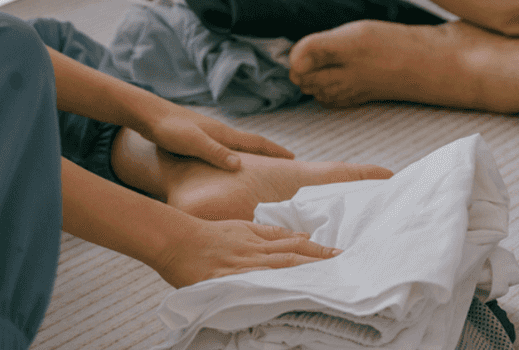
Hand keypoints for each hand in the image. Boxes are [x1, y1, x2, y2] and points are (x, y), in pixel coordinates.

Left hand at [137, 104, 294, 170]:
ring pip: (238, 146)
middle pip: (251, 144)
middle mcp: (220, 133)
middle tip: (286, 164)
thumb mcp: (193, 143)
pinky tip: (228, 163)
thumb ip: (215, 153)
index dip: (275, 152)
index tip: (293, 159)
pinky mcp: (198, 138)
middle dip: (269, 153)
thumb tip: (240, 165)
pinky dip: (235, 156)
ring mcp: (209, 134)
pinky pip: (224, 149)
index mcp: (222, 134)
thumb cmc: (169, 129)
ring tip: (263, 166)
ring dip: (253, 155)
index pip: (256, 143)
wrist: (148, 114)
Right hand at [153, 219, 340, 287]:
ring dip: (301, 271)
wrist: (176, 239)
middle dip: (318, 261)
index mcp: (258, 240)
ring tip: (324, 277)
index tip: (340, 254)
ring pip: (276, 268)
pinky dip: (269, 284)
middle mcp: (254, 252)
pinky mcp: (226, 279)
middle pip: (291, 256)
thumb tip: (302, 237)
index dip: (318, 250)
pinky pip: (251, 282)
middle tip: (343, 264)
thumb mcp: (243, 227)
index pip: (294, 245)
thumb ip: (271, 233)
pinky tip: (285, 290)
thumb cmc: (208, 235)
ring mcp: (240, 266)